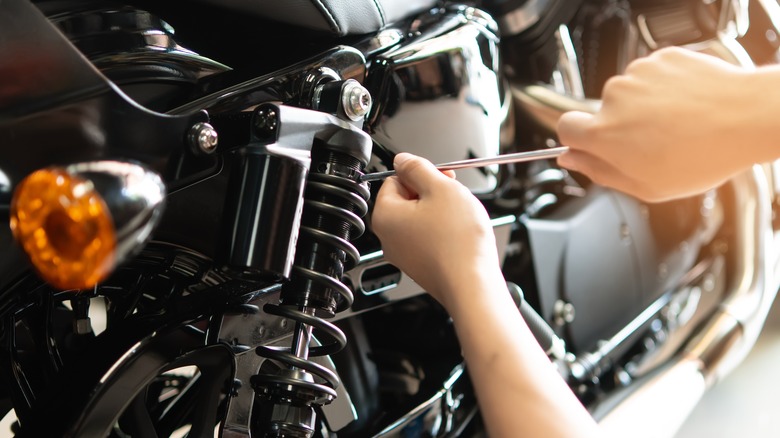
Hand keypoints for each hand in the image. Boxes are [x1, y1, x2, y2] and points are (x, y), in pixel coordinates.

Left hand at [371, 153, 500, 308]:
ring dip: (440, 211)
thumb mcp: (441, 188)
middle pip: (406, 200)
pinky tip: (459, 234)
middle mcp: (388, 238)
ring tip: (459, 216)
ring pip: (420, 219)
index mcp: (385, 215)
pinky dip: (443, 232)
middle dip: (431, 192)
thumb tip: (402, 160)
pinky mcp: (421, 266)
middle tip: (452, 193)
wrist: (472, 284)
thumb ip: (418, 168)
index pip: (393, 179)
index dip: (419, 174)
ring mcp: (404, 254)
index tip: (438, 176)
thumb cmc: (457, 241)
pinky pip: (428, 238)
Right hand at [556, 47, 772, 201]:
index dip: (576, 139)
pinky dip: (665, 89)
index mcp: (604, 134)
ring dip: (645, 107)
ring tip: (677, 125)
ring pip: (629, 93)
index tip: (590, 146)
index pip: (565, 127)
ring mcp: (638, 75)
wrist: (747, 118)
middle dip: (621, 127)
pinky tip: (685, 106)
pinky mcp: (660, 59)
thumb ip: (601, 172)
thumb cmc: (703, 155)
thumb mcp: (646, 187)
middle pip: (603, 113)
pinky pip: (652, 75)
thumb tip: (572, 160)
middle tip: (653, 144)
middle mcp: (614, 98)